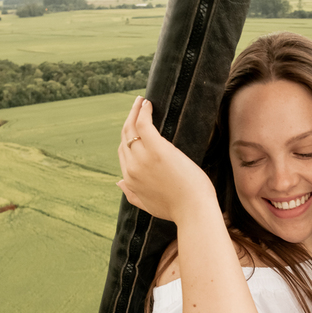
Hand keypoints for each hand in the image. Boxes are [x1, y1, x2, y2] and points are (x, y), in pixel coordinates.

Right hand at [117, 96, 216, 222]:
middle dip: (129, 120)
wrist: (193, 210)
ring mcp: (142, 158)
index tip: (135, 126)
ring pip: (131, 128)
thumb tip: (118, 182)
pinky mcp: (157, 149)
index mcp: (129, 180)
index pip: (123, 152)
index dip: (128, 137)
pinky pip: (143, 124)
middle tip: (137, 107)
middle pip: (125, 137)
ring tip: (141, 101)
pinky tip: (148, 103)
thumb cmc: (176, 209)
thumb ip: (131, 195)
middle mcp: (131, 167)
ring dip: (135, 111)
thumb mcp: (147, 205)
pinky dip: (143, 111)